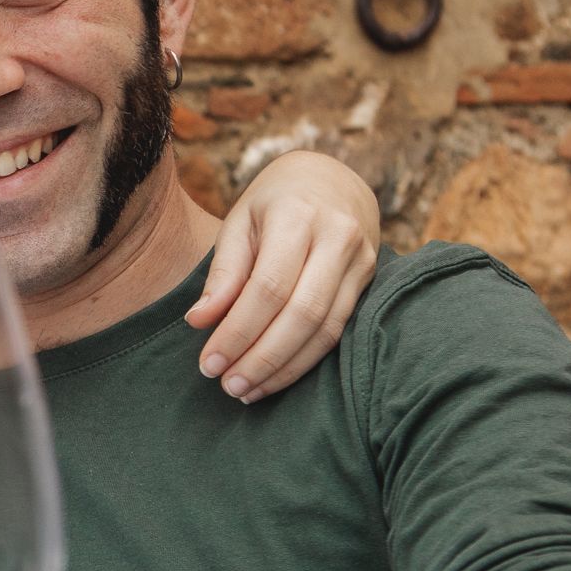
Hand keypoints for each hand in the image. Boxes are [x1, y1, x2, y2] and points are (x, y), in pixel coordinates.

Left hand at [188, 148, 378, 402]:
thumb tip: (199, 321)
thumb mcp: (240, 222)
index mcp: (297, 214)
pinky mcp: (371, 281)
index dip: (237, 331)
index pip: (268, 287)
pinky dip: (304, 361)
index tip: (208, 364)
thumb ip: (223, 271)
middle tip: (227, 387)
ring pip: (325, 330)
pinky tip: (275, 378)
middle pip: (300, 313)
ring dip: (283, 369)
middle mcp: (337, 236)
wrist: (333, 180)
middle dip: (260, 358)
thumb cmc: (274, 203)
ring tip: (246, 391)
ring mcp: (361, 259)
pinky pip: (338, 332)